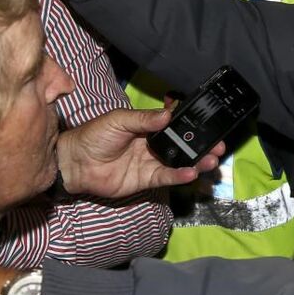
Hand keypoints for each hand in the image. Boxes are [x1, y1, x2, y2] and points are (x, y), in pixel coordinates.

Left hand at [57, 108, 224, 196]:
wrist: (75, 162)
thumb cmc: (93, 135)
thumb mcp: (118, 120)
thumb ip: (143, 119)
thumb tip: (168, 114)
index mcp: (147, 126)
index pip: (174, 125)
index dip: (191, 125)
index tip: (209, 125)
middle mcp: (152, 144)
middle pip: (182, 145)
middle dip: (201, 146)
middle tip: (218, 146)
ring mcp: (150, 162)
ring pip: (178, 162)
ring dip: (196, 161)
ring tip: (211, 160)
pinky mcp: (146, 180)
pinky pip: (166, 177)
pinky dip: (179, 176)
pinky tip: (191, 173)